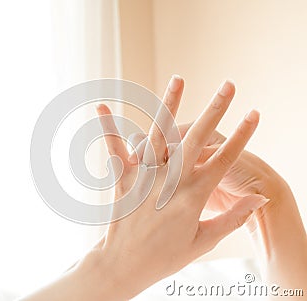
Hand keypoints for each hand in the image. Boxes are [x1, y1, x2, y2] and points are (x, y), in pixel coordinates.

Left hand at [92, 78, 266, 298]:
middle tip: (228, 86)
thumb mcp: (204, 241)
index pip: (224, 159)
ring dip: (170, 104)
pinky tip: (100, 107)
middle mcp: (171, 181)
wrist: (125, 266)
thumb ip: (232, 218)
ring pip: (160, 134)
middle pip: (197, 139)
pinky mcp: (123, 179)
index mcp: (194, 196)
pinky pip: (114, 150)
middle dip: (216, 110)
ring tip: (179, 79)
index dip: (242, 136)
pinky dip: (107, 128)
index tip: (254, 114)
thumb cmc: (166, 257)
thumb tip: (258, 200)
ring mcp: (145, 177)